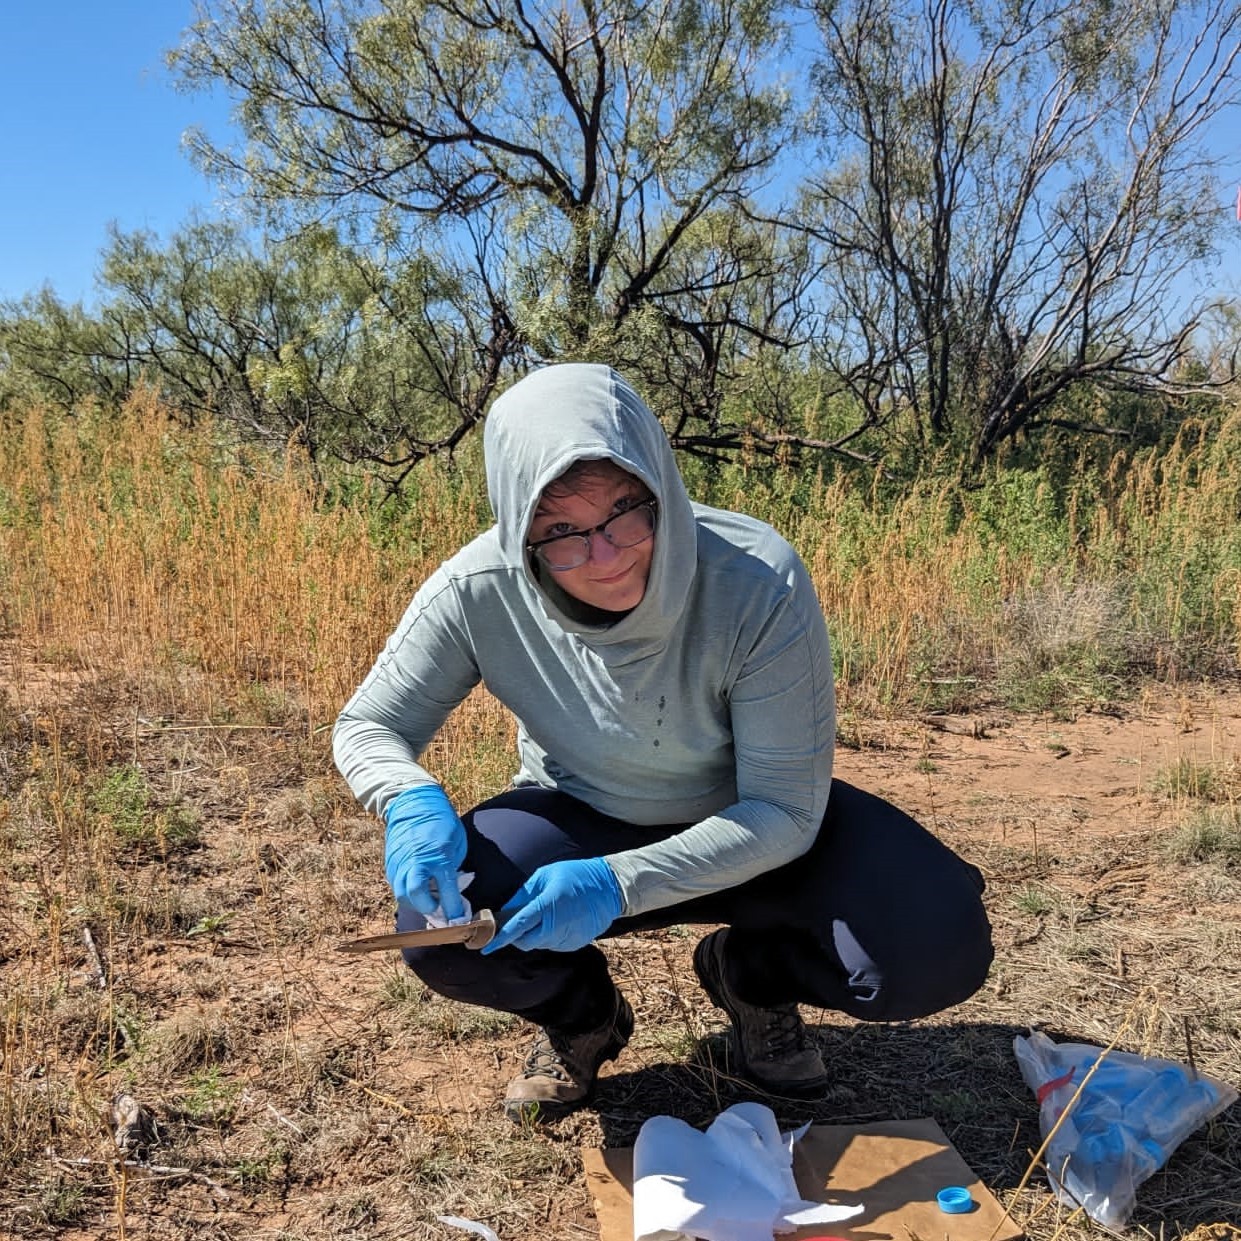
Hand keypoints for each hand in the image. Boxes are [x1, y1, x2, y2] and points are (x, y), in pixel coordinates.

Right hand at [384, 785, 467, 918]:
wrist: (413, 803)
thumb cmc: (441, 822)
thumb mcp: (457, 843)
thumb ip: (453, 868)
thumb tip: (454, 892)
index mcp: (438, 857)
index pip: (447, 891)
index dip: (454, 911)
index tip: (460, 923)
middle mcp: (416, 862)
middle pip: (417, 896)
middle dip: (430, 909)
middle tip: (441, 911)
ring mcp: (399, 864)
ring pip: (403, 895)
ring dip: (418, 903)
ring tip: (431, 900)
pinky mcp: (390, 864)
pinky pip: (397, 886)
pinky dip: (409, 892)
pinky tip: (420, 889)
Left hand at [482, 857, 622, 953]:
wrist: (610, 889)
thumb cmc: (576, 876)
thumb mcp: (546, 875)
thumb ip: (524, 894)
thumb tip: (506, 910)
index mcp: (547, 905)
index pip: (517, 926)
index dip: (499, 938)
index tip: (485, 946)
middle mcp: (556, 926)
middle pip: (525, 941)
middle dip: (516, 935)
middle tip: (515, 922)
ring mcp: (566, 938)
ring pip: (539, 943)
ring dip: (534, 933)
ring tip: (545, 914)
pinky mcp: (574, 944)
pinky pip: (553, 943)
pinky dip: (548, 935)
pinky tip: (558, 919)